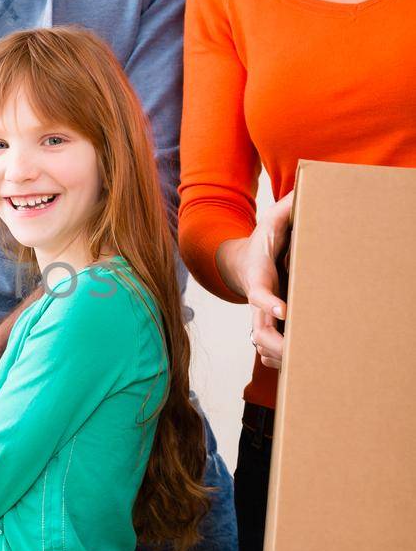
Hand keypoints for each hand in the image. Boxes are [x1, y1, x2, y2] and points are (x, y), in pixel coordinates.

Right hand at [218, 192, 292, 370]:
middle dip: (277, 346)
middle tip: (299, 354)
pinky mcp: (266, 325)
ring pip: (262, 346)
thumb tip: (306, 187)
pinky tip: (299, 362)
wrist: (244, 262)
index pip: (258, 292)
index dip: (268, 303)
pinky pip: (267, 350)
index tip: (284, 311)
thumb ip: (288, 206)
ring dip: (280, 357)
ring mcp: (259, 316)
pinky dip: (279, 360)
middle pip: (259, 332)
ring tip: (307, 363)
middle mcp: (257, 301)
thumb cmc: (263, 241)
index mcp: (259, 276)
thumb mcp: (272, 219)